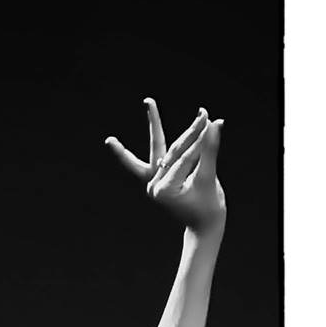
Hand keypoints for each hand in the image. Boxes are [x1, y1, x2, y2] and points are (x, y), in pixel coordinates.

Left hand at [105, 97, 226, 235]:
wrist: (203, 224)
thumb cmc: (208, 205)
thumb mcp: (209, 177)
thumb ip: (210, 149)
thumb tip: (215, 122)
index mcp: (164, 191)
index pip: (183, 159)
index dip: (200, 142)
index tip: (212, 122)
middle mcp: (153, 187)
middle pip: (170, 150)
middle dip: (187, 131)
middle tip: (193, 109)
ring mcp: (152, 184)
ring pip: (159, 148)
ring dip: (154, 124)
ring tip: (148, 102)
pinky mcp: (154, 181)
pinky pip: (136, 164)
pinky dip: (125, 155)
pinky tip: (109, 143)